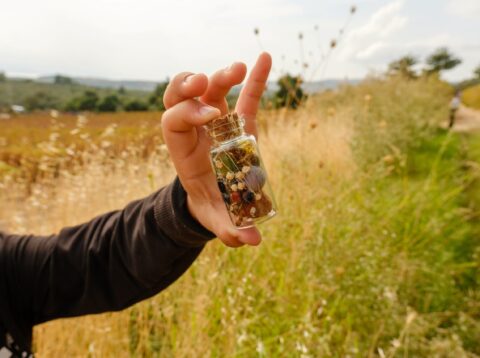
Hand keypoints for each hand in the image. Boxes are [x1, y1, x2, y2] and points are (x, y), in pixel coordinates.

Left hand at [161, 52, 271, 246]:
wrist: (215, 197)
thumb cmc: (211, 205)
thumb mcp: (216, 218)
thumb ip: (229, 229)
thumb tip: (249, 241)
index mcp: (183, 150)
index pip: (173, 120)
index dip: (188, 112)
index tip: (212, 115)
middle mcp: (196, 130)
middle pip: (182, 95)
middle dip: (189, 84)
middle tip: (206, 81)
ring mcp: (217, 122)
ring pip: (211, 88)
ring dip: (222, 75)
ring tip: (240, 68)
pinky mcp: (239, 121)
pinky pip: (246, 96)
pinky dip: (255, 78)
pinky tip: (265, 58)